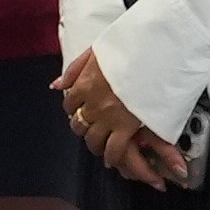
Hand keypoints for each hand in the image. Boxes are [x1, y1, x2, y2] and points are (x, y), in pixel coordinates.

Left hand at [59, 49, 192, 189]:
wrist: (153, 56)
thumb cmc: (128, 50)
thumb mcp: (95, 51)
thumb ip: (74, 70)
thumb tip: (56, 85)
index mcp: (84, 84)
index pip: (69, 104)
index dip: (74, 109)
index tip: (81, 110)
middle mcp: (92, 103)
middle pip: (78, 124)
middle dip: (82, 127)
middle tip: (90, 129)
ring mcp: (109, 117)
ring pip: (92, 140)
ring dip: (94, 144)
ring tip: (99, 146)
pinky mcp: (127, 127)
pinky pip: (114, 149)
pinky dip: (111, 156)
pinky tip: (111, 159)